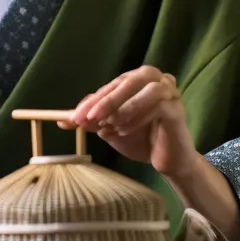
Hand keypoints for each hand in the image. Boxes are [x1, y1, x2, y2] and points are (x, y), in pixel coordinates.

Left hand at [59, 66, 198, 178]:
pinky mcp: (177, 108)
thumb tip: (62, 120)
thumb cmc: (139, 139)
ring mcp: (170, 91)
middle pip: (127, 81)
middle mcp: (155, 79)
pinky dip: (138, 117)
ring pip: (146, 89)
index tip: (74, 118)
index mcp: (137, 79)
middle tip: (89, 119)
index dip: (91, 101)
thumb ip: (90, 122)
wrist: (166, 161)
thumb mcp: (109, 129)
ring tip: (109, 126)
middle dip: (105, 100)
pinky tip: (125, 131)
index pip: (111, 86)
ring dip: (123, 107)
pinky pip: (158, 106)